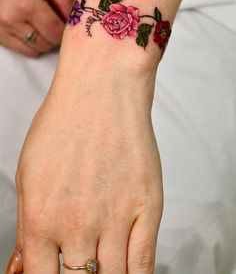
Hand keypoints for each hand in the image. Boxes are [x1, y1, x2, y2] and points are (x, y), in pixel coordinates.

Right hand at [0, 0, 72, 56]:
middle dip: (55, 35)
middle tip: (55, 21)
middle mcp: (12, 20)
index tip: (68, 21)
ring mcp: (1, 29)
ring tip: (41, 24)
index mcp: (26, 4)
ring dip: (43, 41)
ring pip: (34, 51)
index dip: (66, 30)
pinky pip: (20, 50)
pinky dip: (29, 43)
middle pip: (46, 44)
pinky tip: (29, 27)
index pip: (55, 32)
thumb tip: (76, 19)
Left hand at [11, 57, 162, 273]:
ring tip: (101, 263)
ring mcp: (116, 218)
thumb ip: (26, 225)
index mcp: (40, 219)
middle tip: (80, 261)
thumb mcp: (28, 173)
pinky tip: (126, 271)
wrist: (102, 90)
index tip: (54, 272)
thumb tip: (24, 266)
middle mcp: (77, 226)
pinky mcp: (147, 207)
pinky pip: (143, 265)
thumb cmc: (64, 123)